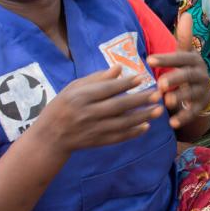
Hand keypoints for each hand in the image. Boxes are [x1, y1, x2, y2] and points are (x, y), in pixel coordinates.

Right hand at [37, 67, 162, 155]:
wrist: (50, 136)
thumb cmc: (62, 106)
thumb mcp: (73, 88)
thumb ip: (96, 79)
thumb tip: (119, 68)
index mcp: (80, 97)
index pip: (106, 89)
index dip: (124, 84)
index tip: (141, 78)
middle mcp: (87, 113)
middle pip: (118, 106)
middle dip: (140, 100)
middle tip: (157, 94)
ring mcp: (93, 129)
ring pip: (122, 123)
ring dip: (142, 117)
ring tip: (158, 110)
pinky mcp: (97, 141)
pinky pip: (119, 137)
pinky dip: (133, 132)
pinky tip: (146, 126)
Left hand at [147, 13, 209, 129]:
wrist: (204, 89)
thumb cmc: (187, 68)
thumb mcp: (186, 53)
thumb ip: (183, 37)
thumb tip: (187, 14)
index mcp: (194, 60)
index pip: (181, 57)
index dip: (167, 58)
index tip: (150, 60)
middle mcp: (200, 74)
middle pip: (188, 76)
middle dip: (175, 79)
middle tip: (159, 84)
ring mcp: (201, 91)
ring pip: (191, 94)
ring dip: (179, 98)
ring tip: (166, 102)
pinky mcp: (200, 106)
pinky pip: (193, 113)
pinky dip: (183, 118)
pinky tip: (172, 123)